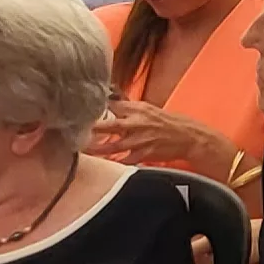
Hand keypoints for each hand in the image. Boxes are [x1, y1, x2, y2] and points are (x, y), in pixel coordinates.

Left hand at [90, 98, 244, 178]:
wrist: (190, 137)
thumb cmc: (169, 122)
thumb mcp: (150, 109)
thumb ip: (129, 107)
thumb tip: (111, 100)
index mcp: (138, 109)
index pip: (112, 106)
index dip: (95, 108)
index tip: (78, 110)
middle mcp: (137, 123)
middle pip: (108, 126)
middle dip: (91, 130)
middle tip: (73, 131)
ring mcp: (140, 140)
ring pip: (112, 147)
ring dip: (96, 149)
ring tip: (81, 151)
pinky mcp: (144, 154)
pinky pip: (125, 160)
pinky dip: (114, 162)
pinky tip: (103, 164)